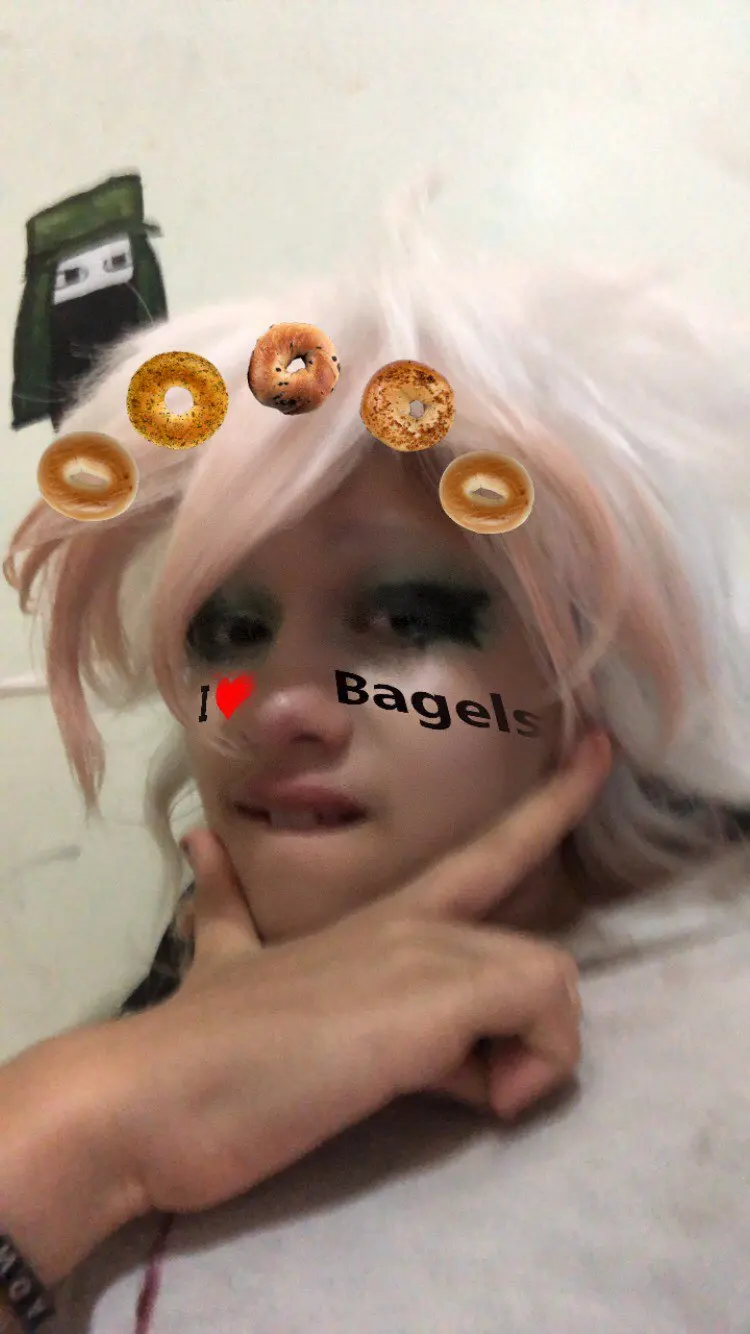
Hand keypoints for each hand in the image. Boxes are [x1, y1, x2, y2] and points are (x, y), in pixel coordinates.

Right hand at [112, 731, 610, 1217]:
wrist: (152, 1091)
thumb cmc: (196, 1042)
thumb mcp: (228, 971)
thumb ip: (228, 909)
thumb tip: (199, 844)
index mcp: (378, 918)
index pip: (484, 852)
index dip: (550, 805)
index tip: (601, 750)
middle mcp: (414, 921)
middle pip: (535, 948)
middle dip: (515, 1030)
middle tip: (447, 1084)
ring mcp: (427, 950)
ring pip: (551, 980)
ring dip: (514, 1058)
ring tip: (434, 1095)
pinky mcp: (439, 993)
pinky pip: (546, 1009)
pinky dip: (526, 1071)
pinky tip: (465, 1102)